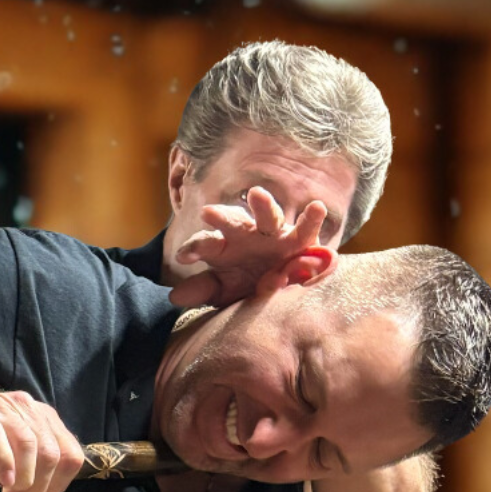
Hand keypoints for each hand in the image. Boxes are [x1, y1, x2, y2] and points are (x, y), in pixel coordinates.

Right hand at [0, 390, 84, 491]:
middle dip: (39, 486)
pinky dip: (5, 462)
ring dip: (23, 478)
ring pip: (30, 445)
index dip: (59, 485)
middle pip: (53, 454)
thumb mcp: (11, 467)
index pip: (72, 455)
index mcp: (44, 418)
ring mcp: (3, 407)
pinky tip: (1, 479)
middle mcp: (28, 408)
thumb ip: (36, 491)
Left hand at [169, 187, 331, 307]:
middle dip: (222, 218)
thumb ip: (203, 290)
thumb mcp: (224, 290)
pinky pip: (307, 229)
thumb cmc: (248, 284)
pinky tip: (316, 207)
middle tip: (208, 213)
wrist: (284, 288)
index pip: (205, 244)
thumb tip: (174, 296)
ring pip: (268, 217)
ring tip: (256, 194)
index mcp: (224, 247)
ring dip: (263, 206)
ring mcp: (275, 235)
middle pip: (233, 223)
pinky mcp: (301, 240)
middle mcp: (248, 235)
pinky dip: (312, 218)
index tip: (184, 257)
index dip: (195, 248)